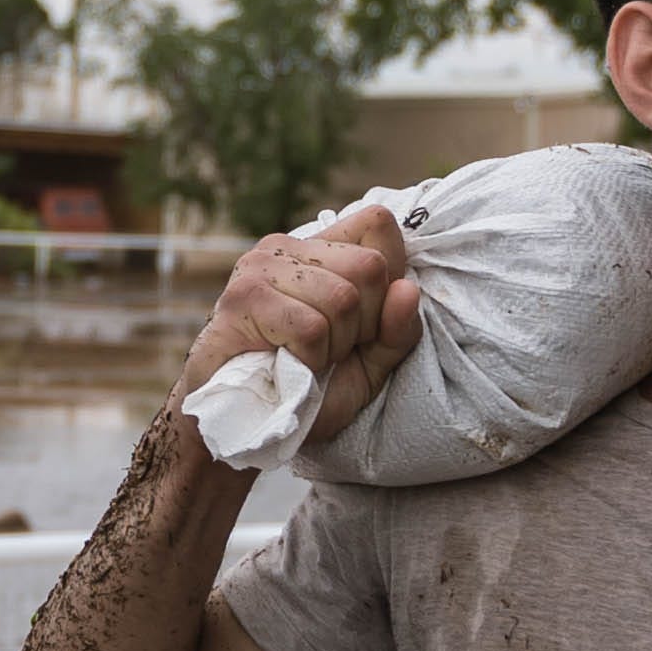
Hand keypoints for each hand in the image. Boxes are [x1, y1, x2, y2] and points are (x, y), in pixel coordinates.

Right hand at [174, 208, 419, 448]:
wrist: (243, 426)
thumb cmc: (308, 388)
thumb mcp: (371, 361)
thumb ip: (399, 328)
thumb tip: (407, 290)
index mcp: (320, 248)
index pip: (378, 223)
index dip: (390, 279)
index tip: (365, 323)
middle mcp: (288, 245)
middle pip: (369, 265)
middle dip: (365, 323)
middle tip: (332, 348)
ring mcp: (261, 267)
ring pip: (343, 298)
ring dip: (335, 346)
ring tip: (307, 358)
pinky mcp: (244, 299)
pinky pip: (310, 326)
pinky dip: (310, 359)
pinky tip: (289, 365)